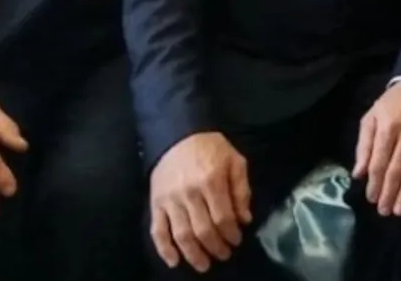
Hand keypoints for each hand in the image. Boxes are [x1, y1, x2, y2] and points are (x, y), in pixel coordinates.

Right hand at [149, 132, 251, 272]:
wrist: (178, 134)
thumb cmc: (211, 148)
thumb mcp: (235, 161)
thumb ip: (241, 189)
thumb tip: (244, 218)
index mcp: (211, 181)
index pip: (223, 217)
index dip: (231, 233)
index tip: (236, 240)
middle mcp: (189, 193)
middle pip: (203, 230)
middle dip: (216, 247)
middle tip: (224, 255)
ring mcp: (170, 200)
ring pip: (181, 235)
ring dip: (194, 254)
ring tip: (204, 265)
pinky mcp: (155, 203)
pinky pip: (157, 231)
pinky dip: (164, 249)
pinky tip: (174, 261)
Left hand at [354, 82, 400, 216]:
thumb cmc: (393, 104)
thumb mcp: (372, 117)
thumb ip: (364, 145)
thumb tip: (358, 174)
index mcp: (387, 128)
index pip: (380, 161)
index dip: (375, 182)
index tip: (372, 199)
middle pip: (397, 169)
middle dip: (390, 193)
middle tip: (385, 211)